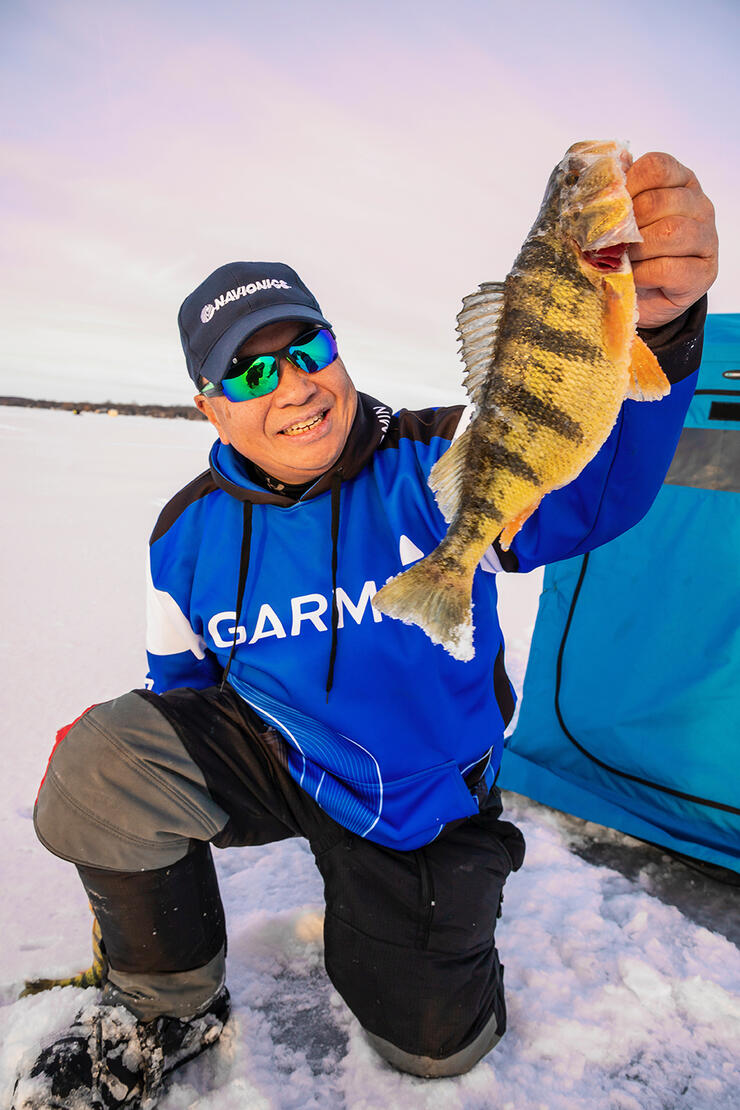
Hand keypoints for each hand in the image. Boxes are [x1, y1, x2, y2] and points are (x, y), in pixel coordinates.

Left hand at [626, 152, 717, 328]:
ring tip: (623, 259)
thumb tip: (602, 170)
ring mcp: (706, 238)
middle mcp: (699, 206)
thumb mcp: (621, 218)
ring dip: (637, 249)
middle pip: (659, 201)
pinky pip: (669, 268)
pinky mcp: (703, 272)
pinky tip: (634, 277)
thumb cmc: (631, 250)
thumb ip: (615, 192)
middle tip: (611, 241)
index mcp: (680, 181)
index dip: (627, 185)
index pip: (657, 167)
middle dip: (627, 225)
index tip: (609, 207)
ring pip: (669, 233)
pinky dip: (643, 274)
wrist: (642, 294)